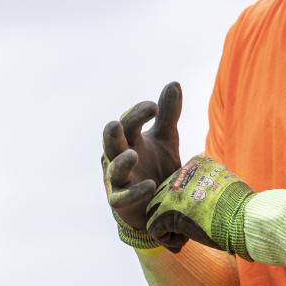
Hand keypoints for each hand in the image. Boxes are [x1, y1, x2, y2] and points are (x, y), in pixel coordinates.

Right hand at [102, 82, 182, 237]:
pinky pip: (122, 197)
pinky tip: (150, 186)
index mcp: (129, 139)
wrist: (159, 203)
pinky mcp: (121, 201)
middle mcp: (118, 156)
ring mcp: (118, 179)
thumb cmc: (157, 166)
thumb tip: (174, 83)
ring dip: (121, 163)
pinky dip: (135, 192)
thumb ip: (168, 114)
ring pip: (113, 169)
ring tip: (133, 155)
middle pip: (111, 142)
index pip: (128, 121)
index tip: (155, 107)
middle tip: (116, 125)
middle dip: (112, 134)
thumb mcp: (165, 138)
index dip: (138, 113)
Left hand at [146, 155, 254, 258]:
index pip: (176, 184)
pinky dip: (167, 240)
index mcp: (196, 164)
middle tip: (190, 229)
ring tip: (186, 238)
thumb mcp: (226, 184)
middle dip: (172, 216)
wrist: (247, 220)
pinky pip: (153, 228)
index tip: (199, 216)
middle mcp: (181, 174)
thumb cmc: (242, 209)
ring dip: (167, 227)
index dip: (183, 204)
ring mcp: (173, 192)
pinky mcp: (168, 212)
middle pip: (162, 196)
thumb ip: (208, 183)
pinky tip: (183, 243)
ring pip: (154, 211)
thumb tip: (201, 196)